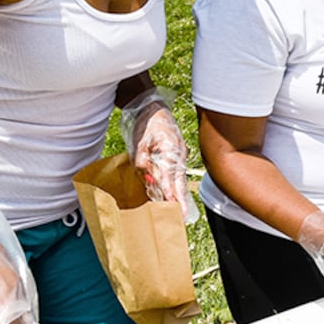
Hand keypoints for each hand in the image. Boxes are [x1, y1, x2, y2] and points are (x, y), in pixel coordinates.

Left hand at [120, 88, 196, 224]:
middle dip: (180, 198)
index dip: (169, 190)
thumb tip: (146, 175)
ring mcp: (179, 156)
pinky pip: (177, 174)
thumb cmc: (147, 123)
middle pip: (179, 180)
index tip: (171, 203)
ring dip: (179, 195)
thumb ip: (142, 158)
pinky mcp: (176, 157)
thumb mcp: (140, 140)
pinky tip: (175, 197)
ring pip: (179, 179)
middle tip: (183, 215)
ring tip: (181, 212)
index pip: (168, 173)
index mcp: (170, 149)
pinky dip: (176, 186)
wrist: (154, 109)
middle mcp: (178, 154)